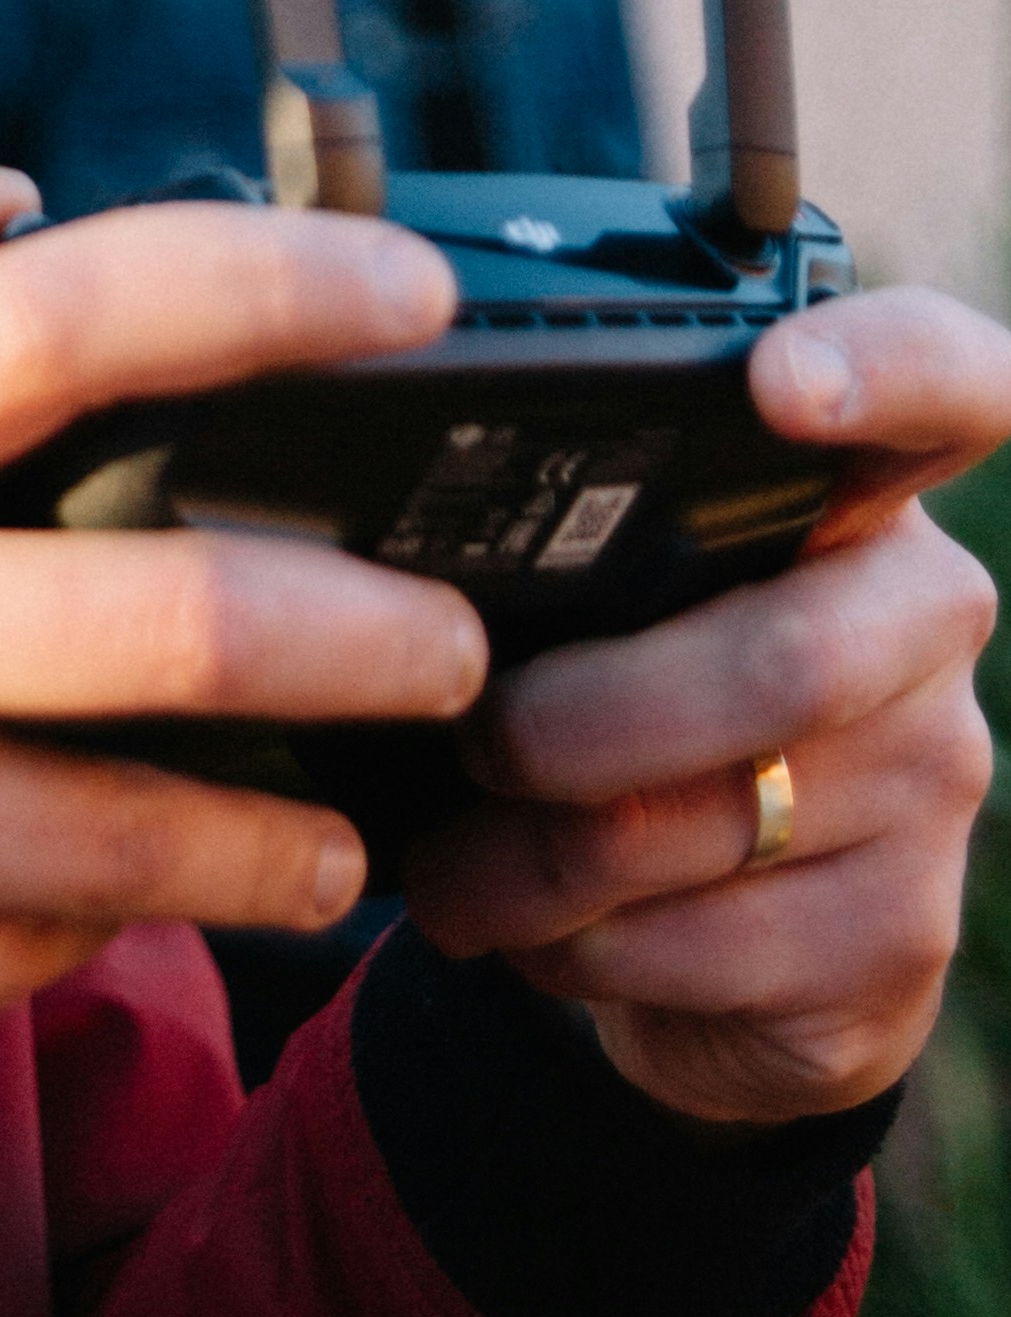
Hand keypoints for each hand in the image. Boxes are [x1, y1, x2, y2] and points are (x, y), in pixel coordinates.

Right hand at [0, 202, 484, 1161]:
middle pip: (181, 615)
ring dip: (288, 837)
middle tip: (451, 646)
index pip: (51, 319)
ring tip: (332, 833)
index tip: (413, 296)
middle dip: (378, 638)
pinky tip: (85, 916)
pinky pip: (42, 960)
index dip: (267, 287)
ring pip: (153, 834)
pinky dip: (90, 935)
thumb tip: (12, 208)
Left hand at [403, 289, 1007, 1125]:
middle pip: (782, 661)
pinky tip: (531, 933)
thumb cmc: (613, 712)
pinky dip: (574, 947)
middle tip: (477, 745)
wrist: (707, 947)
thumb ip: (554, 537)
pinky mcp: (900, 933)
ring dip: (534, 860)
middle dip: (581, 720)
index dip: (884, 369)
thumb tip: (372, 526)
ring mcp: (932, 780)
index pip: (944, 381)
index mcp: (850, 493)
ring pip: (712, 822)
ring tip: (452, 866)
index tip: (780, 383)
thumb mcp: (592, 598)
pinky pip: (703, 945)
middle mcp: (924, 618)